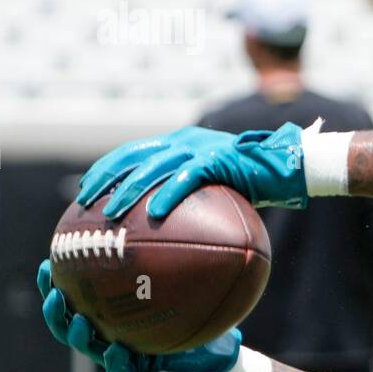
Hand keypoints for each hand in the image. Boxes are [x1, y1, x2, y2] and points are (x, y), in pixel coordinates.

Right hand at [36, 260, 241, 371]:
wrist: (211, 355)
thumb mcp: (181, 285)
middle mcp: (108, 334)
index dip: (55, 285)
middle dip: (55, 310)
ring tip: (77, 320)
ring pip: (87, 348)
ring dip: (77, 335)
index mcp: (110, 314)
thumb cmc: (192, 317)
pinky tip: (117, 348)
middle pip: (68, 323)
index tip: (48, 264)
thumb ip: (168, 261)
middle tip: (54, 293)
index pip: (75, 298)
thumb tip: (161, 219)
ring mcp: (120, 356)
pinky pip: (121, 371)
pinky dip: (116, 360)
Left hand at [77, 122, 307, 219]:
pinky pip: (188, 178)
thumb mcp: (217, 188)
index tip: (85, 190)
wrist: (288, 165)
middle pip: (134, 156)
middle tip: (84, 202)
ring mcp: (201, 148)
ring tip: (111, 211)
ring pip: (155, 166)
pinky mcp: (219, 159)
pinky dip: (169, 195)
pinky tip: (155, 214)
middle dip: (106, 178)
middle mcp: (186, 141)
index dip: (106, 168)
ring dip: (129, 189)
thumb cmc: (254, 182)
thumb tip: (170, 230)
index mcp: (180, 143)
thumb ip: (193, 198)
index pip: (133, 151)